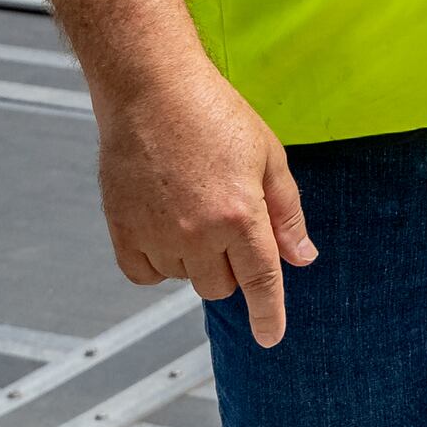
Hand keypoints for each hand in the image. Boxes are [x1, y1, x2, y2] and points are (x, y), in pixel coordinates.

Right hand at [98, 61, 315, 346]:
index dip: (268, 313)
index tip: (271, 336)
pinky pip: (147, 274)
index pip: (261, 280)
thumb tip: (302, 257)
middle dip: (232, 265)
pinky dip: (158, 259)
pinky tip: (163, 220)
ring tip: (191, 203)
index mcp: (240, 214)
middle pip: (223, 285)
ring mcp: (157, 236)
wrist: (150, 90)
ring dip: (194, 257)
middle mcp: (198, 233)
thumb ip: (287, 213)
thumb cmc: (213, 114)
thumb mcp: (268, 156)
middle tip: (226, 219)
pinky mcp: (123, 234)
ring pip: (185, 278)